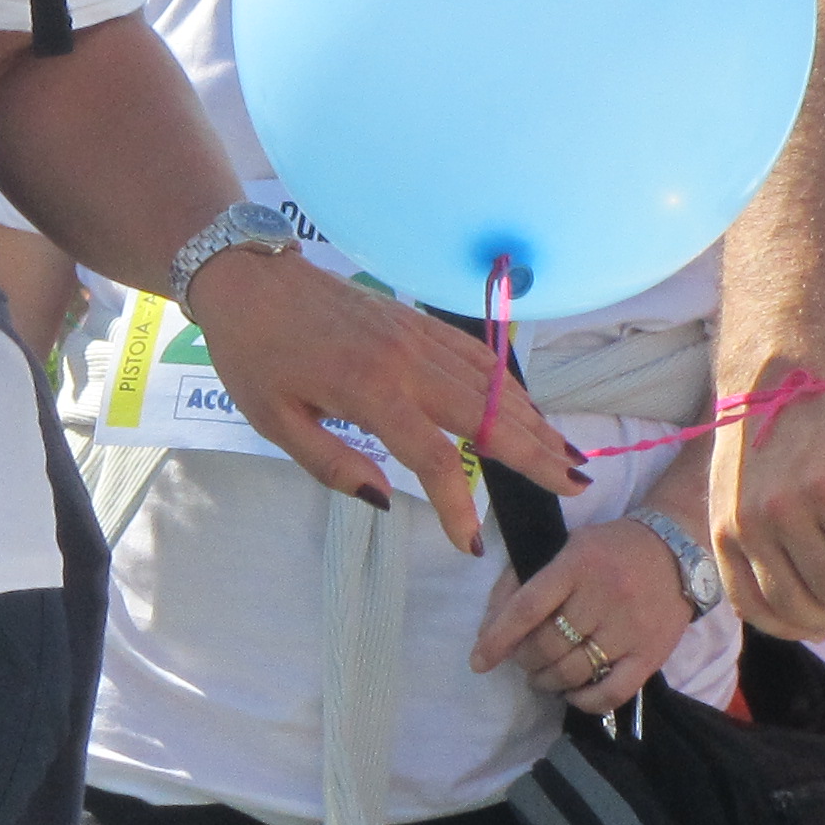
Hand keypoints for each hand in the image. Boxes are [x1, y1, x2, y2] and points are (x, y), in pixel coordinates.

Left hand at [184, 245, 580, 555]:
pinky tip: (527, 409)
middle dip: (534, 454)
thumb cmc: (253, 356)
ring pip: (490, 383)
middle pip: (486, 415)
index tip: (470, 544)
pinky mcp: (415, 321)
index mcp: (367, 391)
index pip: (433, 457)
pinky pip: (475, 355)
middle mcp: (404, 361)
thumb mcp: (275, 422)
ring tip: (567, 455)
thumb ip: (332, 465)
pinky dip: (508, 385)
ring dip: (533, 420)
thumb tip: (386, 502)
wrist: (249, 279)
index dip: (458, 504)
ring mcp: (415, 335)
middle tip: (575, 487)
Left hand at [471, 514, 695, 717]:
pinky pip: (612, 692)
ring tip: (543, 678)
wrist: (676, 549)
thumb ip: (522, 582)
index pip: (527, 608)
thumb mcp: (563, 548)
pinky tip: (572, 694)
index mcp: (576, 565)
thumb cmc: (609, 550)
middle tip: (524, 660)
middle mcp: (604, 596)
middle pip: (549, 645)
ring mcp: (630, 628)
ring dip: (548, 682)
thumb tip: (489, 629)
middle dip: (525, 660)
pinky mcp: (651, 654)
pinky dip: (584, 701)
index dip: (498, 639)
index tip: (479, 661)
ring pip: (574, 671)